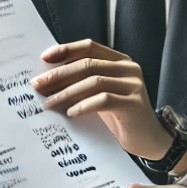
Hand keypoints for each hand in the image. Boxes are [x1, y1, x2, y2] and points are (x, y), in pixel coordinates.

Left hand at [31, 40, 171, 160]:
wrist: (149, 140)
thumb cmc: (120, 117)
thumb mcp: (101, 94)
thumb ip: (84, 82)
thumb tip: (48, 79)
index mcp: (120, 60)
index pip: (90, 47)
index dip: (66, 50)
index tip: (44, 58)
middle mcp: (128, 68)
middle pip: (88, 64)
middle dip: (60, 74)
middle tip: (38, 84)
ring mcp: (133, 85)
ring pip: (94, 81)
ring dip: (67, 92)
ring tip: (49, 103)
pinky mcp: (134, 103)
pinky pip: (104, 99)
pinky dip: (84, 105)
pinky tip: (71, 113)